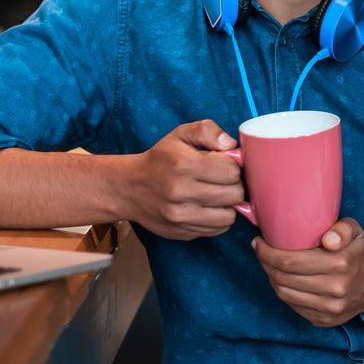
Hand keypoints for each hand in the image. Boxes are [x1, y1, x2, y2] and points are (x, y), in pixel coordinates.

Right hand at [121, 120, 244, 239]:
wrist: (129, 188)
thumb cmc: (160, 159)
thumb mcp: (180, 134)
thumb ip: (208, 131)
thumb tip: (232, 146)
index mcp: (184, 165)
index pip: (232, 171)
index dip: (234, 166)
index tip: (225, 164)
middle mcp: (181, 193)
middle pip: (234, 194)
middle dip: (235, 185)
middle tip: (223, 180)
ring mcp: (180, 216)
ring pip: (229, 216)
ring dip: (228, 205)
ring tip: (218, 194)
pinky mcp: (182, 232)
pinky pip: (217, 230)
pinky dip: (218, 219)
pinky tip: (208, 207)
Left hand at [254, 219, 363, 326]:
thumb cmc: (357, 252)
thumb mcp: (355, 232)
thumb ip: (343, 229)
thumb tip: (328, 239)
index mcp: (342, 263)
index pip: (291, 261)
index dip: (268, 252)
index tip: (259, 242)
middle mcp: (336, 289)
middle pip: (284, 278)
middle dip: (265, 263)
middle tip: (260, 251)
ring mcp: (330, 308)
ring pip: (284, 294)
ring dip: (271, 278)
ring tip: (268, 264)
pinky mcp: (324, 321)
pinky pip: (293, 306)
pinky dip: (283, 292)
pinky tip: (282, 279)